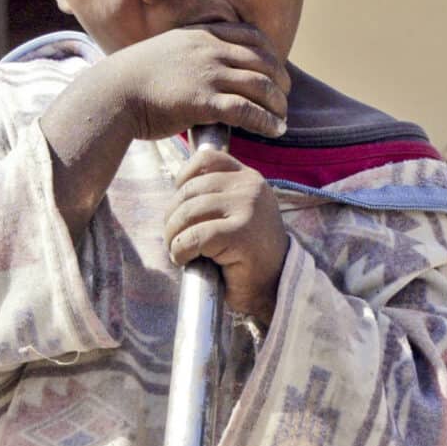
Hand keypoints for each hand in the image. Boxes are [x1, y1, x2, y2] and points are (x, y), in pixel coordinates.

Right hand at [112, 25, 287, 143]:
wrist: (113, 93)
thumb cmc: (136, 79)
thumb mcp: (168, 51)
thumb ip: (192, 53)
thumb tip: (205, 66)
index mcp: (202, 34)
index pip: (252, 36)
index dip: (272, 55)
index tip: (277, 71)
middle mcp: (210, 50)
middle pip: (263, 61)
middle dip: (281, 81)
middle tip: (284, 99)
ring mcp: (208, 74)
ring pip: (261, 85)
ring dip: (278, 104)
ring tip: (282, 119)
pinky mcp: (203, 102)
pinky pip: (247, 110)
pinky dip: (267, 121)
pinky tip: (275, 130)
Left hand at [165, 147, 288, 324]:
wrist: (274, 286)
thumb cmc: (247, 253)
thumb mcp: (236, 212)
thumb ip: (216, 195)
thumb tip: (177, 189)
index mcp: (248, 178)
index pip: (207, 160)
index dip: (183, 178)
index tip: (180, 205)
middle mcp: (250, 188)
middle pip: (190, 190)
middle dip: (172, 217)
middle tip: (174, 239)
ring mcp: (248, 208)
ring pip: (189, 212)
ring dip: (173, 235)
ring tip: (178, 250)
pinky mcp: (241, 234)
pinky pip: (195, 236)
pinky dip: (181, 250)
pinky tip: (185, 259)